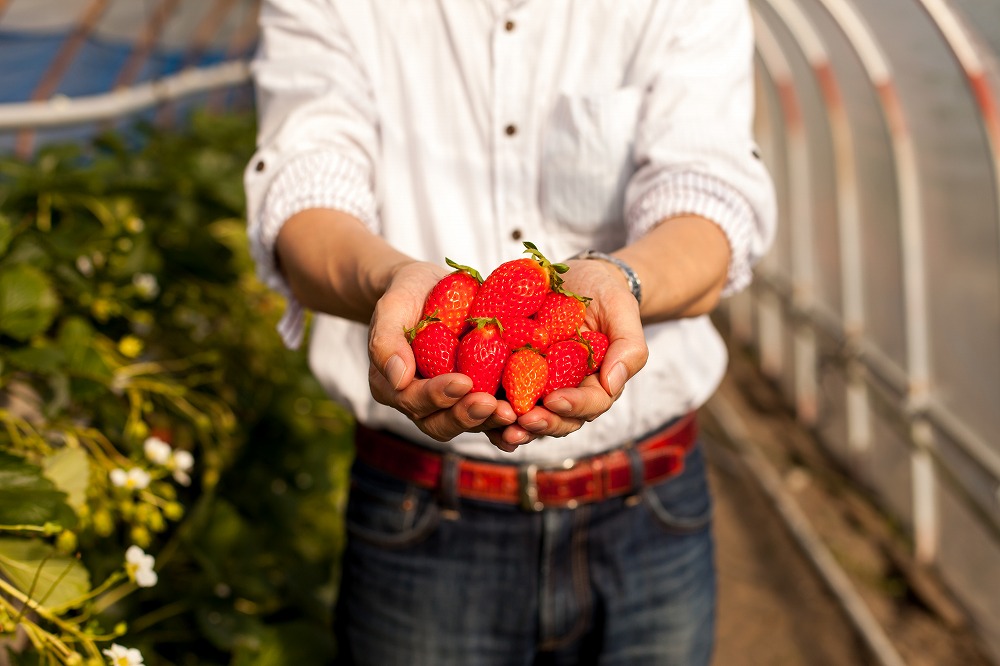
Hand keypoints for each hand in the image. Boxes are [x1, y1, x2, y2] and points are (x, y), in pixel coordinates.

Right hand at [367, 261, 516, 440]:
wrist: (432, 289)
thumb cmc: (408, 295)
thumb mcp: (392, 307)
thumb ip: (387, 341)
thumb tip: (398, 379)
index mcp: (394, 386)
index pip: (413, 400)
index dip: (437, 395)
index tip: (462, 382)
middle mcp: (422, 403)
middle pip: (441, 423)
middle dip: (466, 416)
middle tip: (490, 404)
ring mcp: (452, 403)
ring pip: (470, 424)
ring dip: (491, 422)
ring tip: (513, 412)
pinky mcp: (479, 395)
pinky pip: (491, 415)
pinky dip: (508, 420)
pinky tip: (528, 418)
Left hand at [490, 258, 648, 451]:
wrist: (575, 278)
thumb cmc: (604, 294)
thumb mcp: (622, 310)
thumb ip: (628, 347)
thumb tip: (614, 385)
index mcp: (596, 383)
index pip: (590, 403)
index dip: (574, 406)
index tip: (555, 401)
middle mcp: (566, 391)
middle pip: (557, 419)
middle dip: (541, 423)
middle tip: (523, 420)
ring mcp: (537, 385)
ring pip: (527, 415)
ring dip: (513, 424)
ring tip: (499, 422)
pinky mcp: (510, 373)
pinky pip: (500, 394)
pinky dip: (490, 405)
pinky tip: (475, 404)